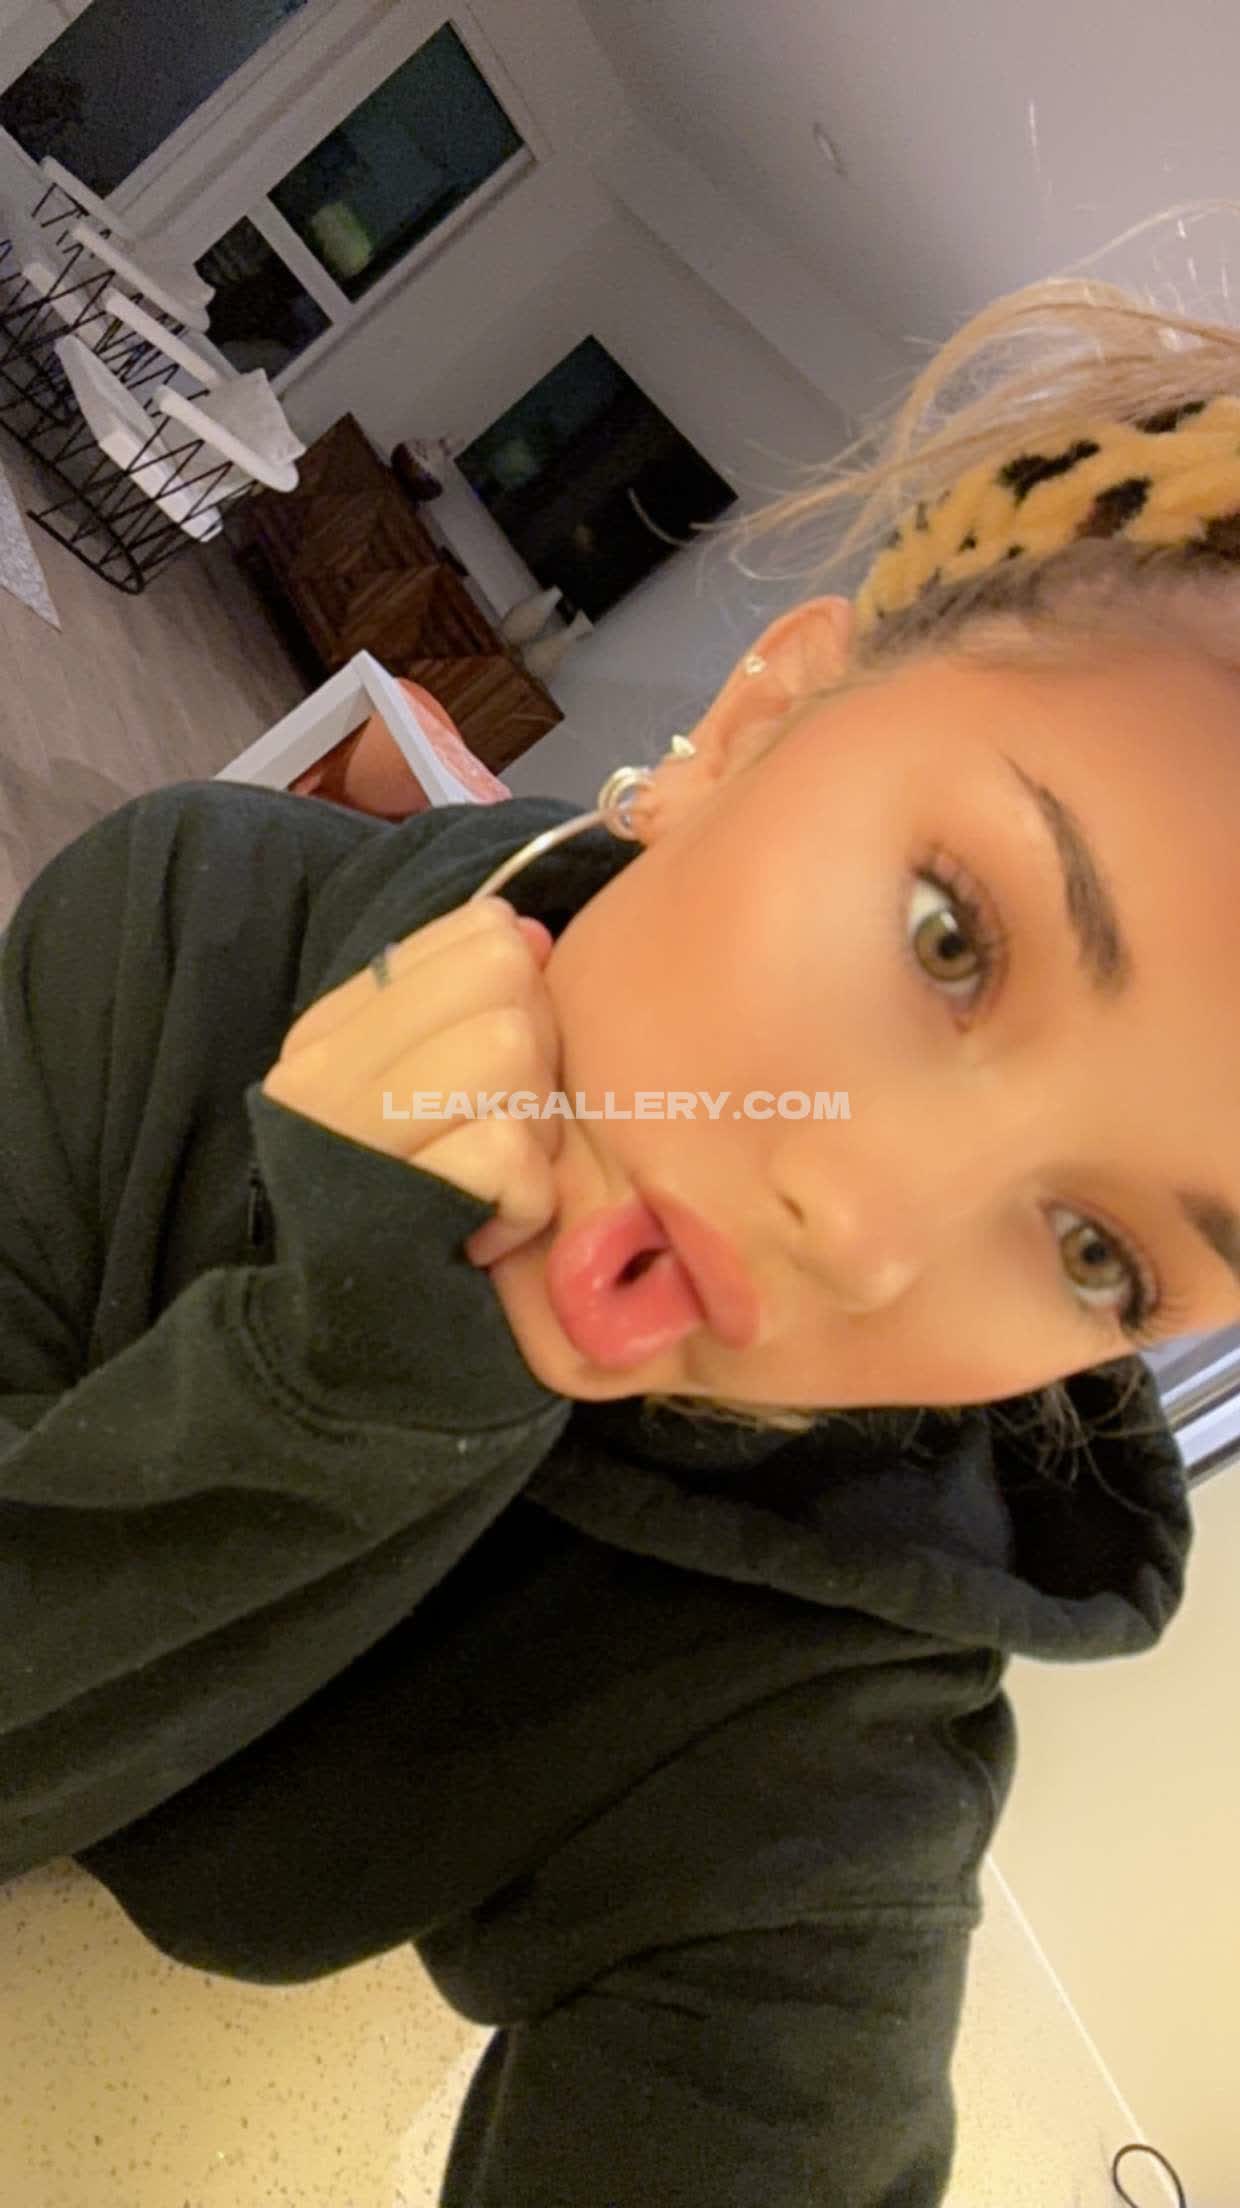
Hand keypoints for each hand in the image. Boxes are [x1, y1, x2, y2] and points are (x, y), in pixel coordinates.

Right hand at [262, 898, 562, 1266]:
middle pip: (506, 980)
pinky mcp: (387, 1201)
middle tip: (504, 1137)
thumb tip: (529, 932)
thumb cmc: (413, 1220)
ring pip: (508, 1050)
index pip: (481, 934)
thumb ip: (466, 1010)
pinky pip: (509, 1152)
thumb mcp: (424, 1100)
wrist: (345, 1359)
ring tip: (494, 1185)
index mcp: (335, 1030)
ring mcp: (348, 1132)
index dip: (529, 1002)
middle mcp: (325, 1068)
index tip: (495, 1082)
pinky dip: (526, 1203)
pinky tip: (488, 1233)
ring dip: (534, 1133)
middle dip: (540, 1063)